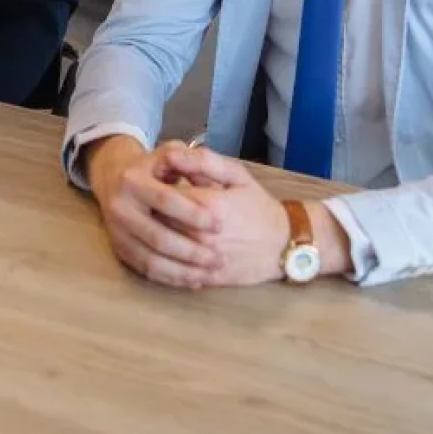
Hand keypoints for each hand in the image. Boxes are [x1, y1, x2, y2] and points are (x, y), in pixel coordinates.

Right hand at [84, 136, 222, 288]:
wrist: (113, 178)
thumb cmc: (152, 167)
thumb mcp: (167, 153)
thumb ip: (186, 157)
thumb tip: (199, 167)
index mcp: (132, 180)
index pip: (165, 200)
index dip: (192, 214)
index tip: (219, 224)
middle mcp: (120, 208)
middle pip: (158, 237)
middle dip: (192, 251)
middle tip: (220, 258)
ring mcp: (117, 232)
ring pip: (152, 260)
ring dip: (184, 271)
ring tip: (211, 274)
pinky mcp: (120, 250)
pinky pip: (147, 271)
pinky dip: (172, 278)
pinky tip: (194, 280)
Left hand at [162, 147, 353, 284]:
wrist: (284, 244)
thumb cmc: (258, 205)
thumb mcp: (236, 174)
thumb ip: (202, 161)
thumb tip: (169, 154)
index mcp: (209, 204)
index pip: (162, 195)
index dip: (153, 187)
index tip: (153, 183)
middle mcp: (204, 234)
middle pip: (157, 222)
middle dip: (149, 211)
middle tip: (148, 204)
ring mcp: (205, 259)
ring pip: (162, 249)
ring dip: (153, 236)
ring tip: (154, 224)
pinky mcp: (208, 279)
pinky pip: (174, 273)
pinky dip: (163, 262)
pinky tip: (161, 250)